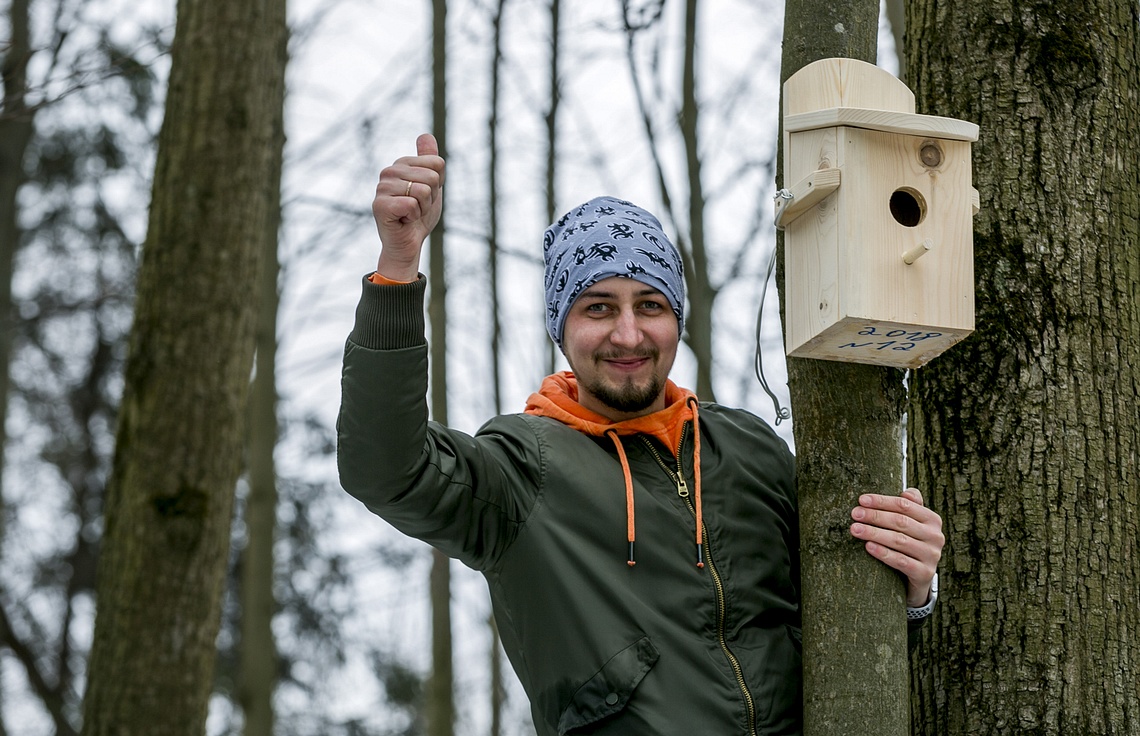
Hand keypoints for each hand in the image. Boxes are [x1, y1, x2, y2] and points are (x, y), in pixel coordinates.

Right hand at [373, 133, 445, 280]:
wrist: (408, 244)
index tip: (425, 196)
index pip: (438, 163)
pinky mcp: (380, 205)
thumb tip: (425, 135)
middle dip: (431, 198)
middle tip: (417, 208)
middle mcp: (389, 172)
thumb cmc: (419, 216)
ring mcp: (382, 188)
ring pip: (424, 191)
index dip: (439, 185)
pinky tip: (403, 221)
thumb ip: (429, 160)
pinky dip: (414, 217)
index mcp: (401, 164)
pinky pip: (413, 204)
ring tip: (409, 214)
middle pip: (433, 177)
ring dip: (423, 209)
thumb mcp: (431, 185)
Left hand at [850, 487, 943, 607]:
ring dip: (874, 533)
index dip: (882, 501)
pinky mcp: (925, 573)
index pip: (905, 505)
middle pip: (901, 522)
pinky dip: (883, 553)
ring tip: (855, 529)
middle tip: (854, 514)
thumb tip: (906, 493)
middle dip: (875, 516)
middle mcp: (935, 536)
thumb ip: (910, 505)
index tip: (861, 500)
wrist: (919, 576)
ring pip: (899, 541)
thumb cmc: (911, 542)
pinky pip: (901, 561)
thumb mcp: (913, 523)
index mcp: (932, 519)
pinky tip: (868, 547)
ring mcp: (931, 555)